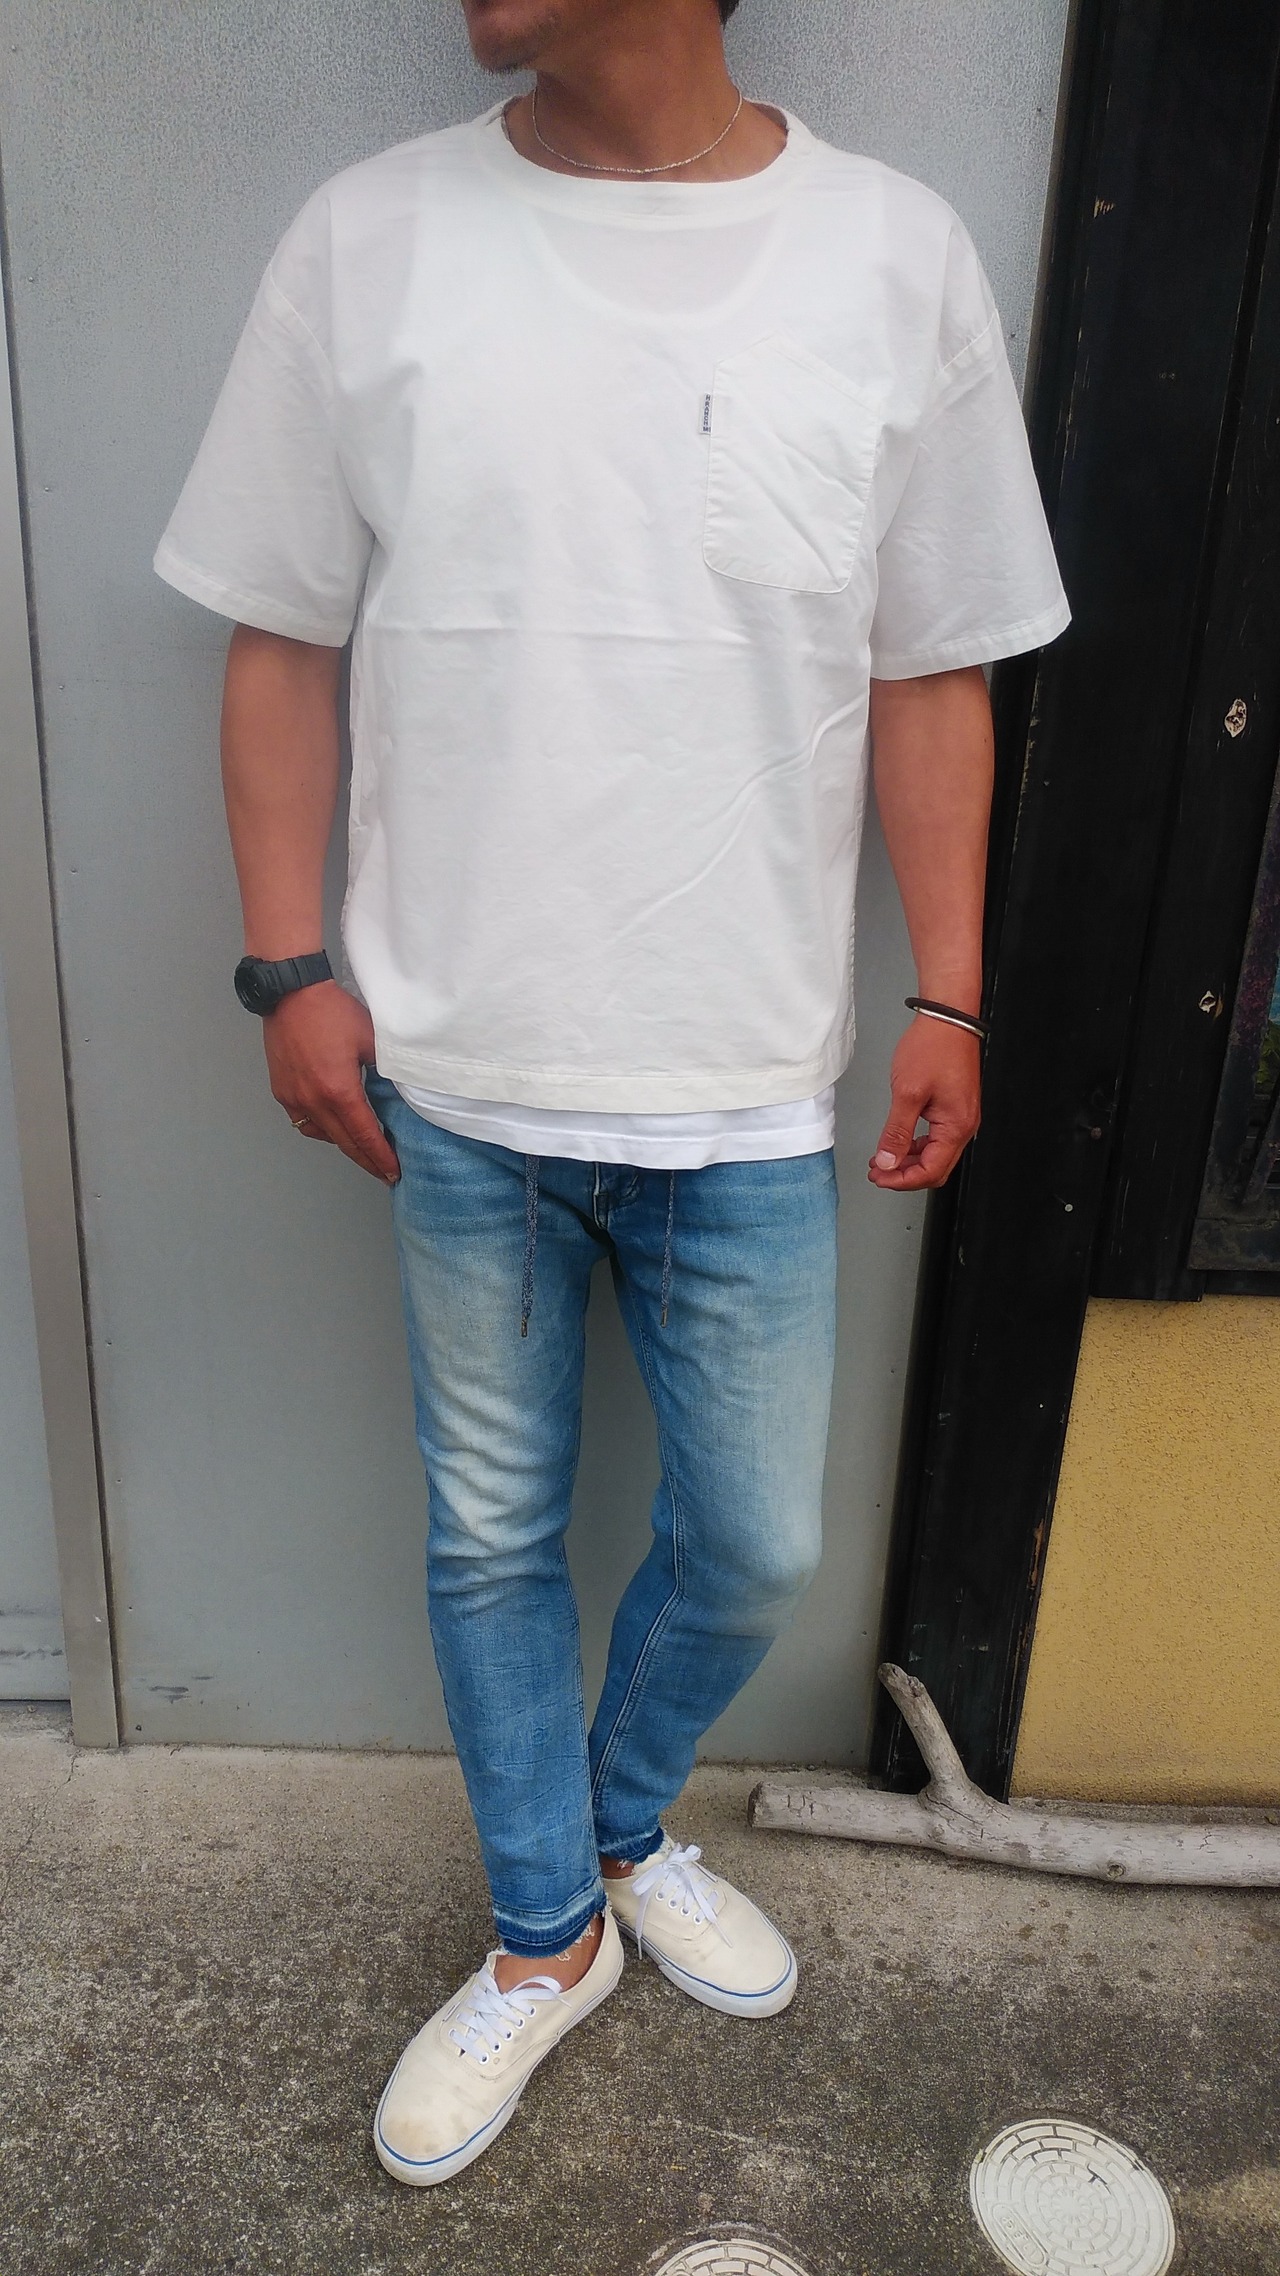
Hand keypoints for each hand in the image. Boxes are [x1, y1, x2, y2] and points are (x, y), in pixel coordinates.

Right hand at [263, 981, 399, 1182]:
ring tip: (361, 1148)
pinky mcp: (281, 1091)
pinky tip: (332, 1126)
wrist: (290, 994)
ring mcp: (294, 1098)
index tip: (393, 1172)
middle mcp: (314, 1102)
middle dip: (366, 1160)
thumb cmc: (331, 1012)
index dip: (380, 1157)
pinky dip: (321, 1128)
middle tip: (383, 1172)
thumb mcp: (371, 1039)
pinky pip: (303, 1121)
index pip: (365, 1136)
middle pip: (344, 1143)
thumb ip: (387, 1069)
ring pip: (322, 1134)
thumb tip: (399, 1089)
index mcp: (339, 1092)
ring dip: (343, 1144)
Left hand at [867, 1016, 980, 1190]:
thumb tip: (888, 1162)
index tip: (879, 1177)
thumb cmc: (933, 1048)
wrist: (948, 1019)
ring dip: (909, 1161)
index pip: (930, 1171)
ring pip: (935, 1155)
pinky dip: (916, 1146)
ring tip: (883, 1159)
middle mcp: (964, 1126)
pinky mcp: (954, 1108)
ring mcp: (961, 1117)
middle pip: (935, 1168)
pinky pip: (937, 1138)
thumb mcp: (907, 1093)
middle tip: (878, 1173)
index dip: (902, 1180)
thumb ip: (896, 1132)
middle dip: (905, 1175)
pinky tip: (899, 1142)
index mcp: (956, 1127)